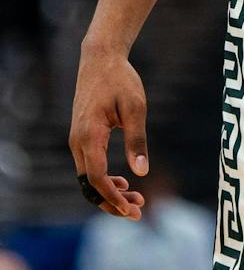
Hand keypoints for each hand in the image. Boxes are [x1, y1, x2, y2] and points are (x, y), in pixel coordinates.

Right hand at [69, 47, 148, 219]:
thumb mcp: (135, 108)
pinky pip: (88, 166)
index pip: (97, 178)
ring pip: (87, 178)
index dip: (113, 197)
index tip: (132, 209)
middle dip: (112, 202)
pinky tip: (123, 181)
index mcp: (89, 136)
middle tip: (138, 210)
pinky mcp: (81, 137)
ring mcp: (77, 140)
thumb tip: (141, 172)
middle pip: (89, 185)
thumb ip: (137, 140)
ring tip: (136, 198)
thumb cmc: (120, 80)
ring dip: (109, 192)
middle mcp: (77, 142)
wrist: (100, 59)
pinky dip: (104, 179)